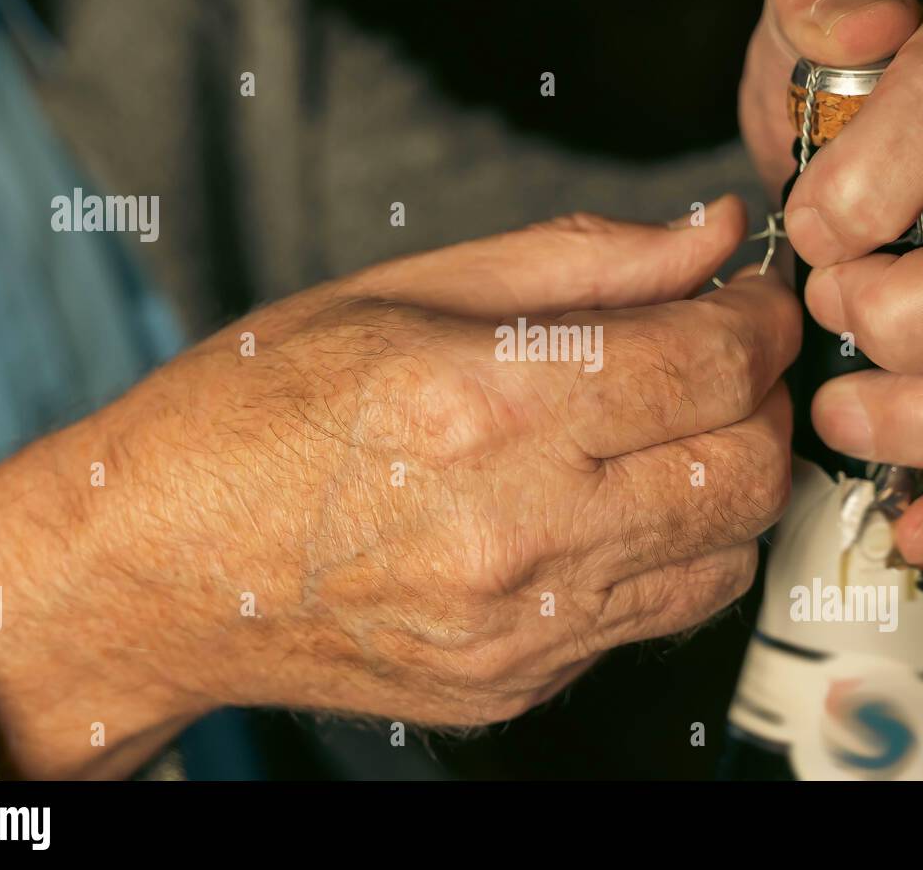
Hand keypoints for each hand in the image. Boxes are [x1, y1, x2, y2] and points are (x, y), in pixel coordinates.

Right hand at [0, 196, 800, 776]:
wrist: (161, 569)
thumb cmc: (255, 413)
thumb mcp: (402, 291)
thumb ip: (581, 262)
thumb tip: (707, 239)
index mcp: (482, 404)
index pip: (710, 366)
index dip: (759, 321)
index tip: (748, 301)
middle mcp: (514, 529)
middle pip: (746, 471)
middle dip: (762, 402)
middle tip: (719, 362)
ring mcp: (521, 627)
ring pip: (727, 553)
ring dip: (727, 479)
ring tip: (666, 433)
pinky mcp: (518, 683)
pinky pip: (657, 616)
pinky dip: (670, 549)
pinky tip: (610, 507)